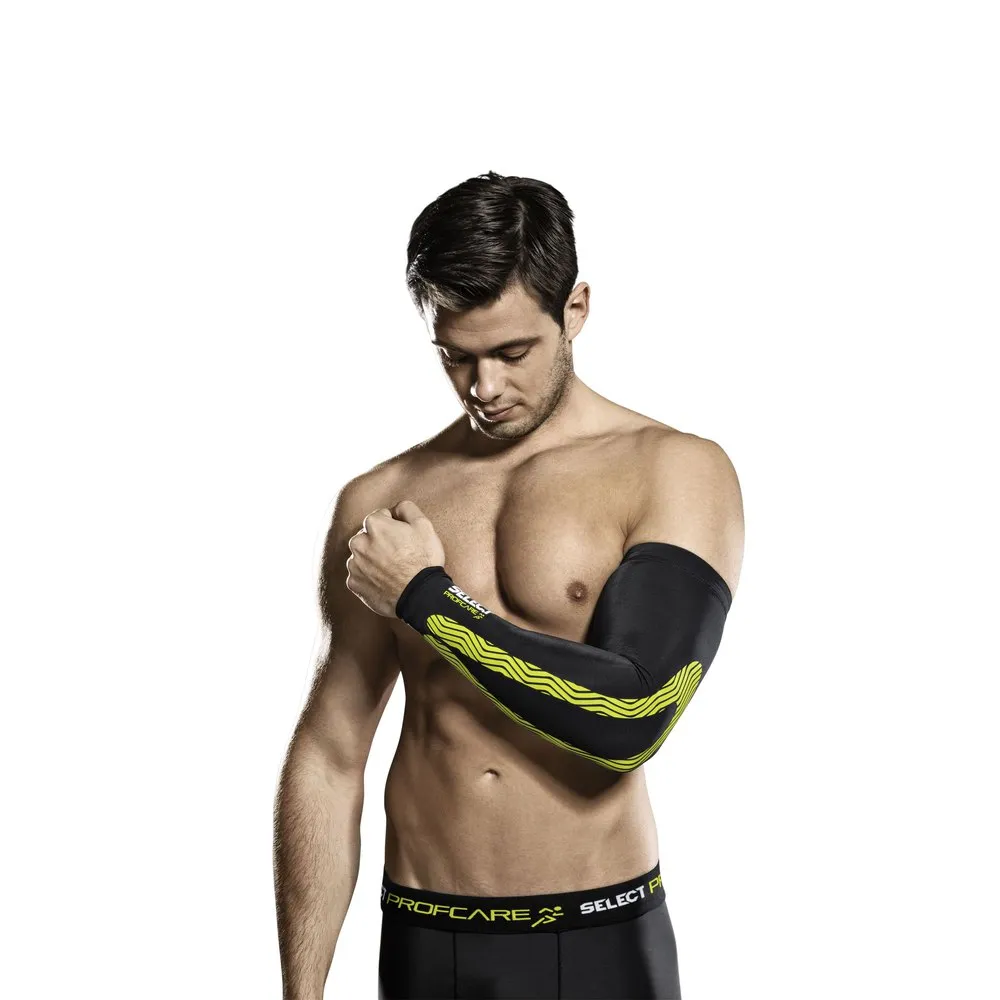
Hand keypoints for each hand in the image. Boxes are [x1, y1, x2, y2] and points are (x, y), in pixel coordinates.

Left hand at [345, 500, 446, 617]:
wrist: (420, 595)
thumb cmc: (423, 559)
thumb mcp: (424, 525)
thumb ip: (406, 508)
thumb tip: (396, 508)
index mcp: (374, 525)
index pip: (380, 517)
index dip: (394, 525)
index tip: (404, 537)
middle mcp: (358, 543)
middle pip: (367, 536)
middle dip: (379, 541)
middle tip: (398, 554)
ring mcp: (354, 565)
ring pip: (361, 556)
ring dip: (372, 559)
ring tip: (392, 569)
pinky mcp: (354, 584)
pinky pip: (359, 575)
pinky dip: (369, 577)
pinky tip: (385, 581)